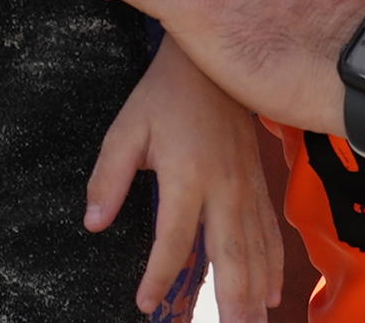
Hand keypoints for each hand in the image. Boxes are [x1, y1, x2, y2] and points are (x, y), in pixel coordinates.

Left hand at [90, 39, 286, 314]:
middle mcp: (223, 188)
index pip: (172, 240)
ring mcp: (247, 189)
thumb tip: (93, 223)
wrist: (211, 66)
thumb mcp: (126, 129)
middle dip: (230, 299)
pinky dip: (271, 266)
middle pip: (230, 254)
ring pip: (255, 250)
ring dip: (255, 292)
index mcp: (187, 176)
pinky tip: (270, 294)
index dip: (157, 275)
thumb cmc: (164, 97)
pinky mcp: (259, 186)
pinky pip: (269, 234)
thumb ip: (108, 178)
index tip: (144, 303)